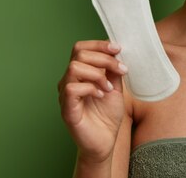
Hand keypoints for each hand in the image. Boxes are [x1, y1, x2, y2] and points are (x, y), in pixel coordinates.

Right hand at [57, 40, 127, 162]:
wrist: (106, 142)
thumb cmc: (107, 116)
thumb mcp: (115, 87)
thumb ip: (113, 69)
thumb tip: (117, 51)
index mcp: (80, 74)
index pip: (81, 48)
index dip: (99, 44)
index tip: (117, 48)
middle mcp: (69, 81)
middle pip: (79, 54)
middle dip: (104, 58)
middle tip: (120, 69)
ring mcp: (65, 94)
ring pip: (74, 68)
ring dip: (97, 74)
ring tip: (108, 87)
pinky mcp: (67, 108)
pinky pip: (71, 89)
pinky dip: (90, 88)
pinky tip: (100, 95)